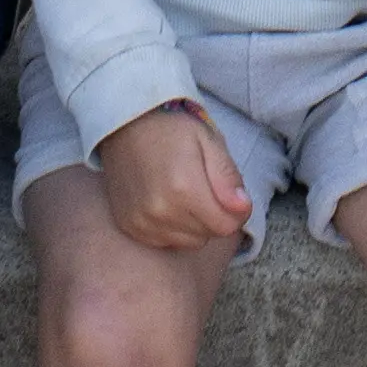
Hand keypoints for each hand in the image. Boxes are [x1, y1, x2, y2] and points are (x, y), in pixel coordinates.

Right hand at [92, 102, 257, 255]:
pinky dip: (172, 227)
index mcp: (184, 188)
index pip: (226, 226)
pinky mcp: (130, 226)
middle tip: (201, 185)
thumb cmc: (171, 129)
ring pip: (187, 241)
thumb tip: (242, 208)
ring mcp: (142, 222)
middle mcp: (161, 211)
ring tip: (182, 193)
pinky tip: (165, 202)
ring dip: (193, 224)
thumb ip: (228, 177)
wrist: (124, 124)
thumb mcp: (208, 141)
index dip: (234, 212)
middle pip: (207, 235)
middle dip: (213, 216)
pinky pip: (165, 241)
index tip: (228, 194)